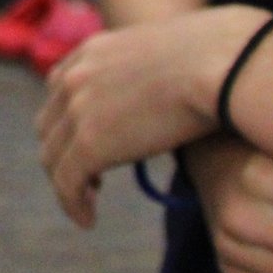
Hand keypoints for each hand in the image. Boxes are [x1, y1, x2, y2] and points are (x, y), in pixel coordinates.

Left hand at [37, 5, 269, 227]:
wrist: (221, 64)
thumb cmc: (223, 58)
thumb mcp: (174, 53)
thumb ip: (161, 69)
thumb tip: (188, 85)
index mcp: (94, 51)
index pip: (60, 88)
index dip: (68, 119)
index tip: (89, 141)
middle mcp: (76, 77)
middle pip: (49, 125)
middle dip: (63, 152)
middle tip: (90, 177)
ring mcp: (78, 110)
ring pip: (53, 158)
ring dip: (67, 183)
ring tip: (89, 202)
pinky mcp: (89, 144)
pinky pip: (67, 184)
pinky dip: (73, 205)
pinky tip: (89, 221)